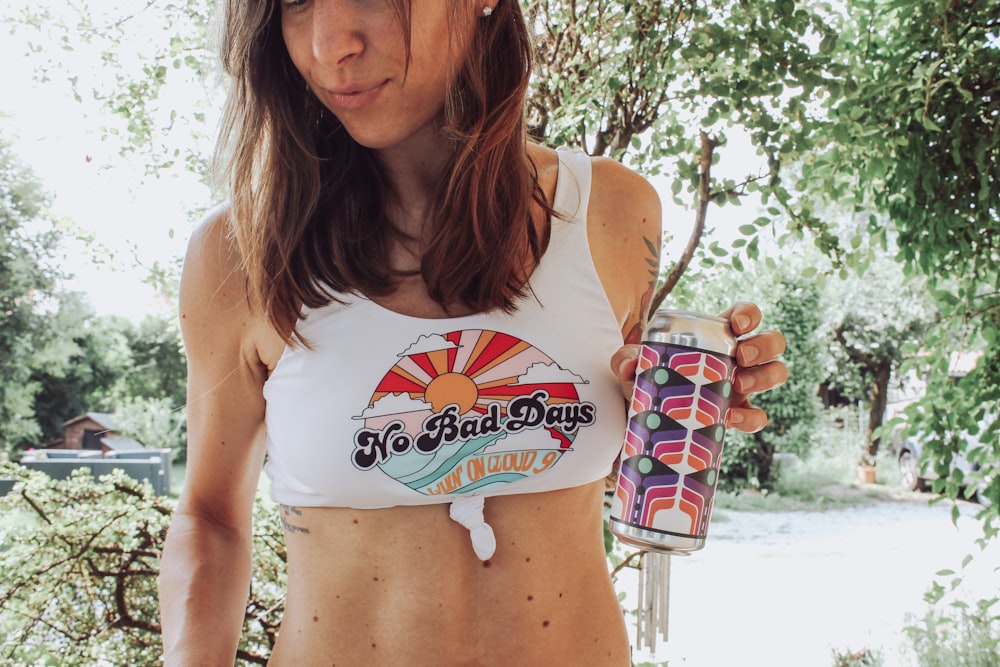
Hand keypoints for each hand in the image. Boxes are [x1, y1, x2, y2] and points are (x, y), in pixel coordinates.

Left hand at [610, 302, 786, 433]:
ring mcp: (743, 385)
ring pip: (776, 373)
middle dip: (764, 346)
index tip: (737, 324)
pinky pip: (759, 416)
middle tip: (741, 357)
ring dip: (765, 377)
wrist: (649, 414)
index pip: (746, 315)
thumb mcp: (634, 365)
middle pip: (772, 342)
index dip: (750, 314)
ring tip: (738, 385)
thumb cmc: (650, 375)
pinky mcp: (740, 414)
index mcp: (718, 335)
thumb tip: (628, 365)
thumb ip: (625, 359)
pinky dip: (751, 418)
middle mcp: (738, 357)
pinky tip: (730, 418)